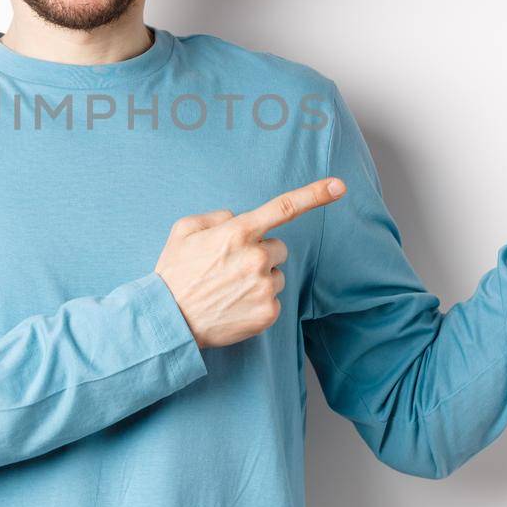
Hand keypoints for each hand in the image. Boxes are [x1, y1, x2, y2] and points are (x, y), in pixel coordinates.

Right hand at [154, 177, 346, 349]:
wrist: (168, 321)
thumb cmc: (174, 273)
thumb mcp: (184, 230)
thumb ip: (216, 217)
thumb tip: (238, 220)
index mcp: (238, 232)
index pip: (284, 207)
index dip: (315, 194)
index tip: (338, 186)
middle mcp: (256, 257)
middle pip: (278, 248)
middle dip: (261, 254)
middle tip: (230, 268)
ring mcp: (264, 287)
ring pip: (276, 275)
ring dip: (259, 279)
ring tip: (229, 290)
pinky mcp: (268, 313)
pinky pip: (274, 300)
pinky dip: (258, 302)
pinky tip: (234, 306)